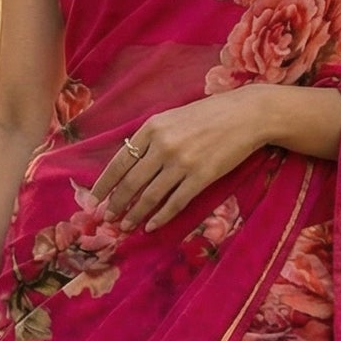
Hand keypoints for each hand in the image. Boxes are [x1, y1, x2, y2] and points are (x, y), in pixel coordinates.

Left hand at [92, 92, 266, 232]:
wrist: (246, 115)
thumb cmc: (209, 114)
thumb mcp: (172, 117)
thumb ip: (151, 137)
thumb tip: (129, 161)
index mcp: (152, 128)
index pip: (120, 161)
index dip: (105, 184)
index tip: (94, 199)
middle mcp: (163, 146)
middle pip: (131, 182)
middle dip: (116, 204)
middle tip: (107, 219)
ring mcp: (182, 163)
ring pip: (150, 196)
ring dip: (134, 214)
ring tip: (125, 226)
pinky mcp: (201, 177)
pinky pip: (175, 203)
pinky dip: (161, 217)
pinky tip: (151, 226)